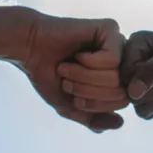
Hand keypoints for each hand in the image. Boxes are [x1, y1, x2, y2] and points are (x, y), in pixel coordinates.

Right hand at [17, 13, 128, 131]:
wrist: (29, 50)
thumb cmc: (49, 76)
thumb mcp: (71, 106)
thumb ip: (94, 119)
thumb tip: (120, 124)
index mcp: (116, 77)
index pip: (123, 103)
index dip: (95, 106)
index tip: (73, 96)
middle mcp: (121, 59)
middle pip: (121, 91)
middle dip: (89, 92)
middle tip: (68, 81)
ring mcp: (118, 43)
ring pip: (116, 76)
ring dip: (85, 77)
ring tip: (68, 67)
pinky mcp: (110, 28)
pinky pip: (112, 59)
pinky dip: (89, 62)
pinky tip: (77, 54)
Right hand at [64, 30, 152, 119]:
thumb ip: (152, 71)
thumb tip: (131, 93)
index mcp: (134, 44)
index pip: (122, 73)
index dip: (141, 80)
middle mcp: (133, 61)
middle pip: (126, 91)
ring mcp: (140, 80)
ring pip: (135, 104)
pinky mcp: (149, 95)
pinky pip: (144, 112)